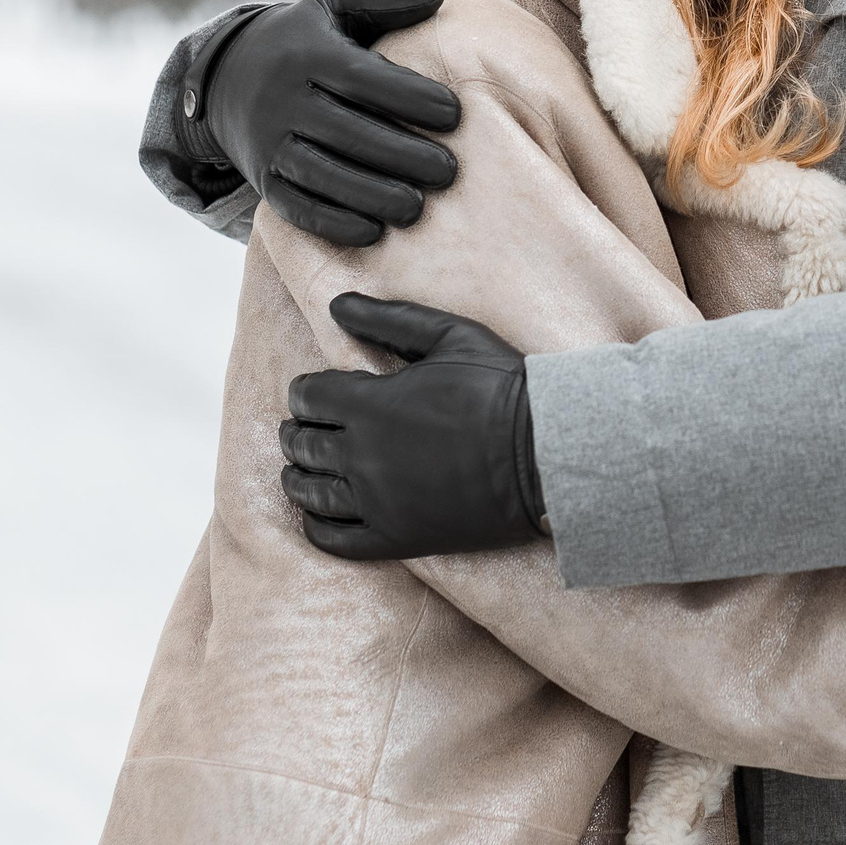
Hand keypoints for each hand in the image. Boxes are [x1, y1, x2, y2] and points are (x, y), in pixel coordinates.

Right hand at [192, 0, 462, 246]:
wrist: (226, 78)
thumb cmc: (305, 41)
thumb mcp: (335, 7)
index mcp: (308, 55)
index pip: (362, 78)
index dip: (409, 97)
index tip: (455, 114)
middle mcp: (283, 100)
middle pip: (346, 132)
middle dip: (400, 155)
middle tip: (449, 172)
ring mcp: (269, 143)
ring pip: (321, 174)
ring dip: (371, 196)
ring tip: (418, 209)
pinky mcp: (263, 180)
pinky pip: (296, 206)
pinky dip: (332, 223)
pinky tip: (373, 231)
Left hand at [277, 294, 544, 559]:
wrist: (547, 453)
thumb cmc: (502, 388)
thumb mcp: (449, 335)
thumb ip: (388, 319)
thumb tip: (338, 304)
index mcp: (369, 405)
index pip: (307, 398)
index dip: (307, 391)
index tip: (319, 391)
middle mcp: (362, 456)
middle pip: (302, 445)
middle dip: (300, 431)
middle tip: (306, 428)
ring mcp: (377, 502)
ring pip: (309, 493)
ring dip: (299, 477)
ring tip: (304, 470)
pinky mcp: (396, 539)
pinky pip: (334, 540)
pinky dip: (316, 527)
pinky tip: (318, 515)